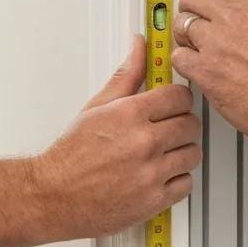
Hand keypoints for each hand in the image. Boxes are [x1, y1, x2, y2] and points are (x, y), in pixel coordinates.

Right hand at [32, 37, 201, 238]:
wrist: (54, 195)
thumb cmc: (72, 154)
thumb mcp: (97, 106)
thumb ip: (127, 74)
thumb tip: (139, 46)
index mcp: (131, 114)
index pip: (180, 97)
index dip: (178, 99)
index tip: (173, 104)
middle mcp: (144, 142)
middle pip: (190, 124)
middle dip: (182, 124)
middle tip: (168, 128)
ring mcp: (150, 173)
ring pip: (193, 154)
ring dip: (182, 152)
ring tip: (164, 152)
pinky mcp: (153, 200)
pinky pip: (186, 184)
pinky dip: (178, 180)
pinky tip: (162, 174)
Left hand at [171, 0, 247, 152]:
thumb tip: (247, 30)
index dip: (209, 2)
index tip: (208, 11)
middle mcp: (235, 18)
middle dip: (189, 11)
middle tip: (191, 27)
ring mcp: (218, 41)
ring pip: (181, 24)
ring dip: (185, 40)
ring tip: (194, 53)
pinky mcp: (206, 68)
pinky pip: (178, 57)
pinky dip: (183, 65)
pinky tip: (195, 73)